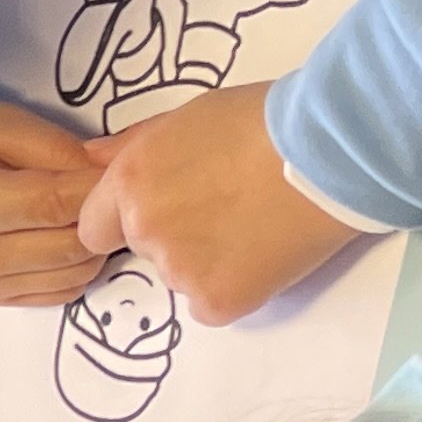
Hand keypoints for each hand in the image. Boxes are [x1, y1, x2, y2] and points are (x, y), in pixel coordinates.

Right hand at [0, 93, 115, 307]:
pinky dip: (80, 267)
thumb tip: (111, 177)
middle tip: (113, 190)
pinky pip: (62, 292)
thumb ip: (59, 151)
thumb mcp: (5, 124)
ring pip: (74, 274)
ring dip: (97, 245)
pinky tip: (72, 236)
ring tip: (92, 211)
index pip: (57, 205)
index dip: (100, 188)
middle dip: (104, 218)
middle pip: (72, 247)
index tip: (123, 169)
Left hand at [72, 83, 361, 324]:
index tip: (165, 210)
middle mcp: (145, 230)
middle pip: (143, 250)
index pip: (95, 227)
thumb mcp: (189, 117)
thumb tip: (89, 159)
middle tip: (225, 208)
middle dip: (173, 235)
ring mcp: (179, 271)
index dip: (126, 221)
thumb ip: (133, 145)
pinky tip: (265, 253)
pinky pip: (211, 304)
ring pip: (180, 278)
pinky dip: (234, 286)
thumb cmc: (265, 122)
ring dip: (206, 261)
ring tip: (255, 223)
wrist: (331, 152)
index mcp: (130, 184)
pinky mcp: (217, 301)